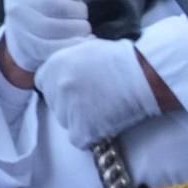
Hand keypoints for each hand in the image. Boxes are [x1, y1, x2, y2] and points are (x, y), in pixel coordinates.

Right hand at [0, 0, 94, 72]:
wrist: (21, 34)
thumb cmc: (43, 3)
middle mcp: (16, 6)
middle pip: (59, 6)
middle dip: (79, 12)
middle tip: (83, 17)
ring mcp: (19, 29)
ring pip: (55, 29)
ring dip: (78, 30)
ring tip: (84, 30)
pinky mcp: (27, 49)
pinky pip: (53, 48)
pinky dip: (72, 45)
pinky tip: (83, 41)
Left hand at [35, 41, 160, 149]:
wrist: (144, 76)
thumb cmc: (122, 60)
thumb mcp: (86, 48)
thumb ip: (68, 60)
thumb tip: (62, 70)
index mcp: (55, 64)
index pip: (42, 83)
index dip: (58, 88)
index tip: (74, 90)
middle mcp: (56, 86)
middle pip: (54, 104)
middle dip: (69, 104)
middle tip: (93, 101)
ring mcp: (67, 108)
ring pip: (65, 122)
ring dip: (80, 120)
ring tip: (102, 111)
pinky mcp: (81, 128)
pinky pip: (78, 139)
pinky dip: (90, 136)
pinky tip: (104, 125)